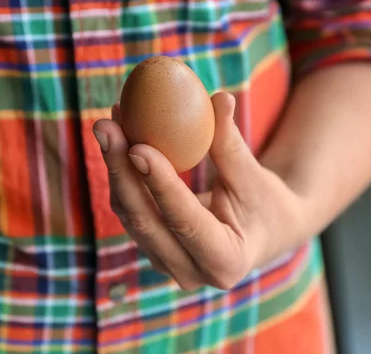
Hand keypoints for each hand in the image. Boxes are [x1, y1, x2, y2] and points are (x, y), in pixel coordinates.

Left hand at [93, 92, 305, 290]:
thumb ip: (232, 142)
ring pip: (129, 216)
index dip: (160, 184)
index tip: (139, 145)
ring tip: (108, 123)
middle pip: (144, 222)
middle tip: (105, 126)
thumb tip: (220, 97)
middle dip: (120, 171)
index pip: (185, 221)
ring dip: (115, 168)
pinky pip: (130, 211)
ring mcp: (168, 266)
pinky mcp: (154, 250)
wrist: (262, 231)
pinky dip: (121, 174)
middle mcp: (191, 273)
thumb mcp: (253, 175)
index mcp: (225, 262)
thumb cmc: (265, 201)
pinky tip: (117, 138)